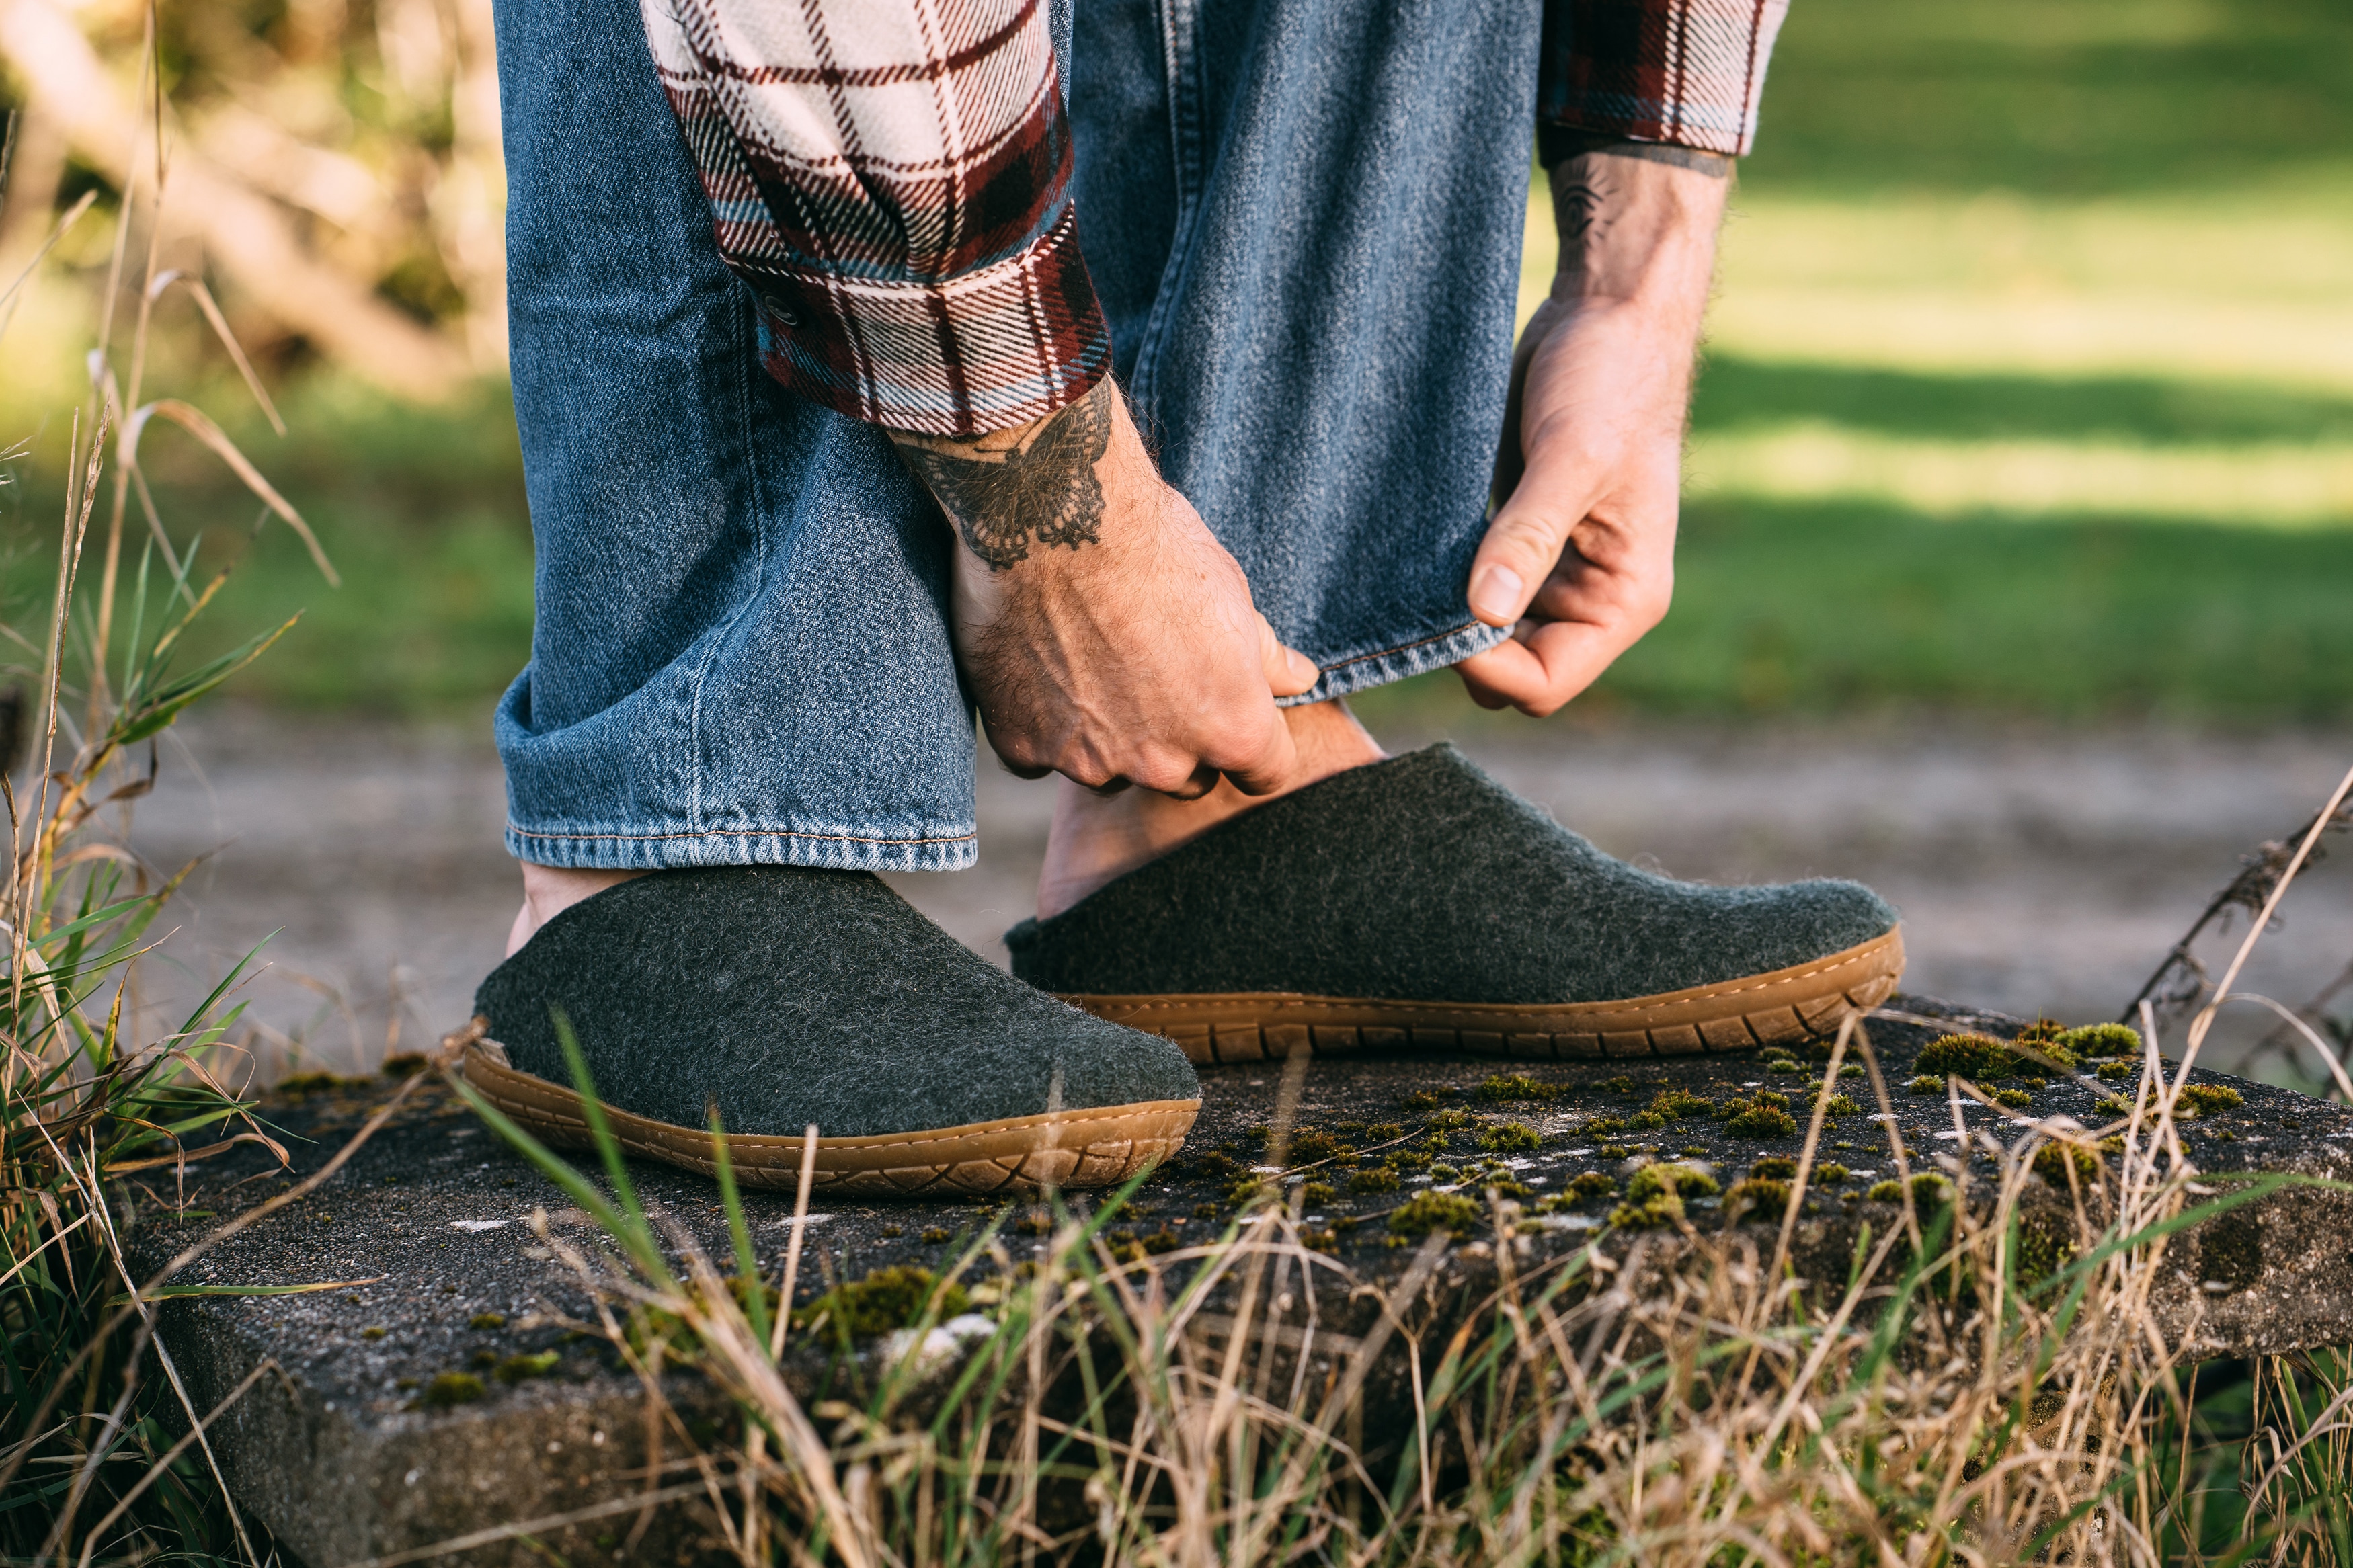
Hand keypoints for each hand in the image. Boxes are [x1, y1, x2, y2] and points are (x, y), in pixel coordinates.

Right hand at [893, 379, 1318, 797]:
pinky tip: (1039, 668)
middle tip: (1150, 674)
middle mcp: (1164, 763)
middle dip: (1176, 741)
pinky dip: (1040, 726)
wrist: (1055, 513)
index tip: (1230, 713)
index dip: (1250, 741)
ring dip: (1106, 734)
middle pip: (1184, 778)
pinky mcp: (1024, 747)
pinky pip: (1040, 756)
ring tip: (1088, 659)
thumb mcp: (1230, 593)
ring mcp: (1090, 762)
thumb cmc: (1154, 545)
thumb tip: (1299, 680)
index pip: (1264, 773)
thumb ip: (1265, 656)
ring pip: (1110, 769)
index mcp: (1232, 728)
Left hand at [1456, 149, 1728, 715]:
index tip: (1438, 616)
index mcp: (1624, 598)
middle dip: (1460, 647)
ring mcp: (1552, 573)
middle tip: (1404, 598)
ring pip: (1484, 635)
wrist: (1607, 314)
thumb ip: (1529, 536)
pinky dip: (1439, 582)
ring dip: (1444, 615)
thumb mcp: (1574, 457)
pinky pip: (1471, 589)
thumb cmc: (1612, 379)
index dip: (1487, 668)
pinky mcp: (1516, 541)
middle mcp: (1591, 599)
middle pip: (1511, 671)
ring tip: (1401, 572)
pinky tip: (1406, 551)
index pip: (1545, 683)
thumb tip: (1485, 613)